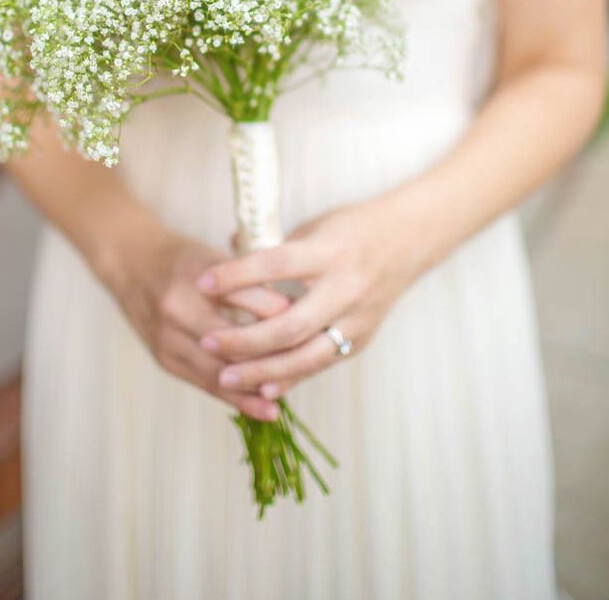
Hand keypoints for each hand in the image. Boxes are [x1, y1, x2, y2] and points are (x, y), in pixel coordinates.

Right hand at [95, 218, 288, 421]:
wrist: (132, 264)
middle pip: (230, 345)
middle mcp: (177, 309)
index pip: (243, 302)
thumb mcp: (215, 257)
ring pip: (217, 372)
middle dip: (268, 359)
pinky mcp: (164, 359)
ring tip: (282, 403)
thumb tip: (288, 312)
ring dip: (252, 389)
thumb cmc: (183, 259)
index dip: (277, 316)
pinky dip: (234, 397)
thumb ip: (247, 283)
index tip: (308, 325)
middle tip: (304, 368)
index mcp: (194, 277)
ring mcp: (167, 338)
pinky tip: (260, 408)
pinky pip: (204, 384)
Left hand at [194, 194, 425, 399]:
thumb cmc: (354, 227)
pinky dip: (291, 377)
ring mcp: (357, 319)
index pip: (275, 264)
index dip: (237, 275)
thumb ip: (275, 247)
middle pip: (288, 324)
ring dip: (262, 371)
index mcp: (329, 252)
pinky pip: (321, 364)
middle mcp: (345, 288)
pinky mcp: (362, 339)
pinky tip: (262, 388)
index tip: (202, 283)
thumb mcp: (314, 226)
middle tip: (207, 343)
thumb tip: (227, 253)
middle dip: (243, 339)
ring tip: (225, 376)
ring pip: (306, 356)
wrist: (410, 239)